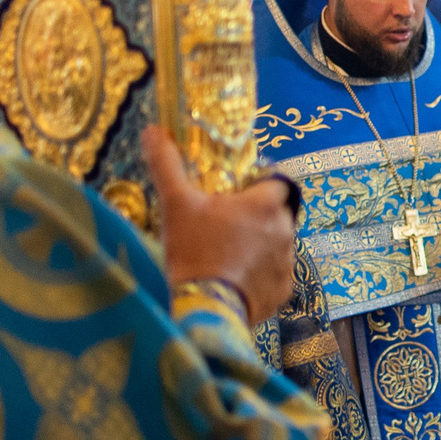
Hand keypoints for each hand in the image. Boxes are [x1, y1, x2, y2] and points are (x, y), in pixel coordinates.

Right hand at [148, 126, 297, 324]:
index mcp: (265, 205)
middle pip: (276, 214)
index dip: (260, 184)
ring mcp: (287, 264)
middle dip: (255, 217)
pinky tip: (233, 279)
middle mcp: (285, 231)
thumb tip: (153, 132)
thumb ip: (166, 164)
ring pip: (277, 245)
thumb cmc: (191, 250)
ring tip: (225, 256)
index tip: (238, 192)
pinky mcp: (283, 293)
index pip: (277, 182)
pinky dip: (259, 275)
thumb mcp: (175, 203)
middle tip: (223, 226)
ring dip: (259, 245)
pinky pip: (275, 276)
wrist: (201, 307)